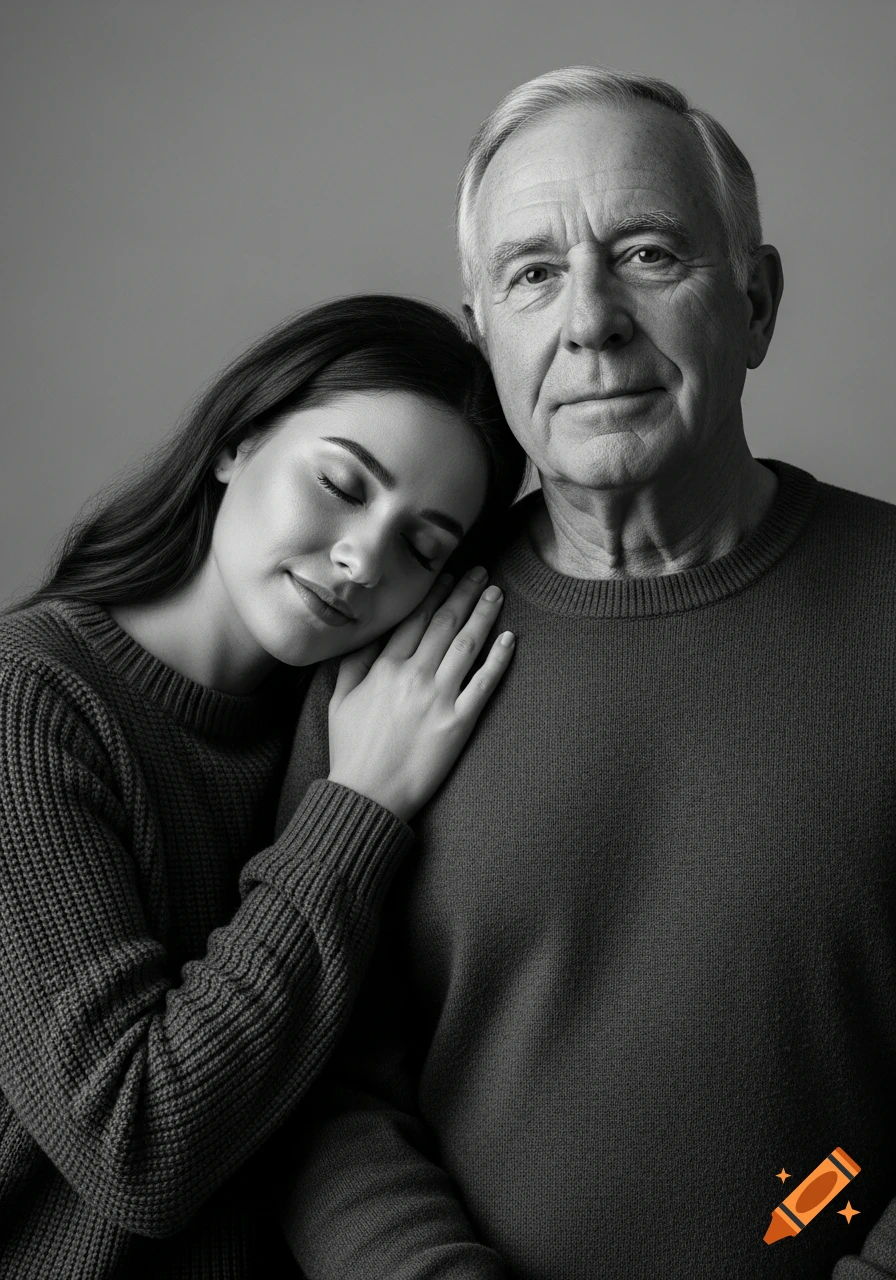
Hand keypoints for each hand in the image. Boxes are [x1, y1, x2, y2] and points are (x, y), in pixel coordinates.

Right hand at [326, 566, 515, 821]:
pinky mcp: (458, 723)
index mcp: (384, 668)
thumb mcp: (339, 701)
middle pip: (445, 623)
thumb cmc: (350, 750)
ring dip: (484, 615)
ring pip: (466, 645)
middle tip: (481, 572)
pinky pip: (483, 684)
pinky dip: (498, 659)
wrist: (367, 795)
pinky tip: (510, 638)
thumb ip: (353, 663)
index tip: (448, 573)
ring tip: (496, 593)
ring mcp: (437, 698)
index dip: (434, 592)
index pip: (414, 619)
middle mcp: (413, 676)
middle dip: (464, 593)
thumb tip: (363, 632)